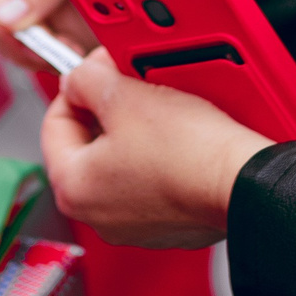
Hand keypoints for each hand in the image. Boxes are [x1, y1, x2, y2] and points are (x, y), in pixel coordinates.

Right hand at [0, 0, 167, 71]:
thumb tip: (10, 18)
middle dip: (14, 25)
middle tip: (48, 33)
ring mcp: (45, 9)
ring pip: (12, 41)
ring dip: (37, 50)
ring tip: (76, 47)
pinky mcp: (65, 39)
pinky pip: (41, 62)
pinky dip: (58, 65)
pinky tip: (85, 58)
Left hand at [43, 50, 271, 247]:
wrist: (241, 182)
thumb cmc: (187, 151)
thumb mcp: (124, 95)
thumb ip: (85, 79)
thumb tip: (78, 78)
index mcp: (73, 188)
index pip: (54, 123)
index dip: (75, 87)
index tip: (96, 71)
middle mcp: (97, 215)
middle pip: (87, 145)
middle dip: (106, 109)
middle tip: (128, 85)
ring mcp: (134, 224)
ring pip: (120, 163)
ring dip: (133, 132)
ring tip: (156, 109)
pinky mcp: (168, 224)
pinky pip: (150, 181)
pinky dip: (158, 158)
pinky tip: (177, 139)